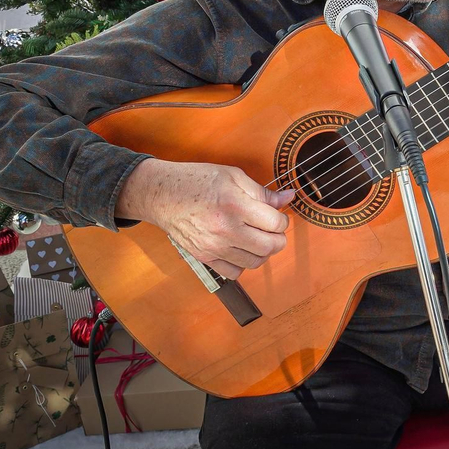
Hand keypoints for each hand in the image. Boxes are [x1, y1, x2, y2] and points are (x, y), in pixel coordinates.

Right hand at [117, 158, 294, 279]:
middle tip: (273, 229)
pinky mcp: (204, 257)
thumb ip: (262, 192)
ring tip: (257, 237)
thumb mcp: (233, 176)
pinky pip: (234, 272)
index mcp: (235, 205)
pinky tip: (240, 248)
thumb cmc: (196, 181)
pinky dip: (242, 263)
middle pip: (269, 247)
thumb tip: (288, 198)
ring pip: (255, 262)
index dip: (282, 219)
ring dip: (263, 252)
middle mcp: (225, 229)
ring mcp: (213, 247)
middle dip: (278, 238)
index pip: (275, 224)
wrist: (161, 194)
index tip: (277, 215)